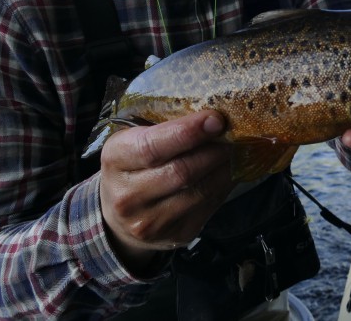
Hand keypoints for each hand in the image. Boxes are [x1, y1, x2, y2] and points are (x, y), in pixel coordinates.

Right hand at [98, 110, 235, 274]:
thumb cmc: (132, 166)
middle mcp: (128, 196)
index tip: (216, 119)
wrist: (119, 218)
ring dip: (224, 168)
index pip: (152, 147)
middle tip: (234, 134)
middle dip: (214, 150)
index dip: (188, 132)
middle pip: (182, 171)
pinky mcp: (176, 236)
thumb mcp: (133, 139)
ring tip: (235, 150)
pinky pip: (209, 207)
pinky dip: (224, 186)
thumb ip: (163, 127)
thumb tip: (211, 115)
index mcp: (115, 160)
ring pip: (200, 191)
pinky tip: (228, 171)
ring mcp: (151, 222)